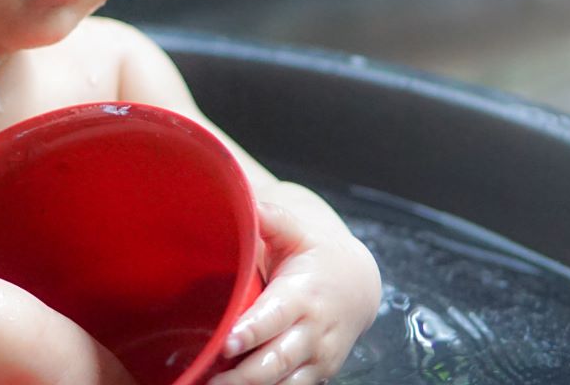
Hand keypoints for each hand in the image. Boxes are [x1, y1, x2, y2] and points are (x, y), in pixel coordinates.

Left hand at [208, 199, 379, 384]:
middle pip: (276, 361)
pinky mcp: (318, 374)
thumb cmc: (318, 256)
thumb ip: (274, 219)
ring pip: (284, 383)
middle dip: (243, 374)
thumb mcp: (298, 232)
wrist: (358, 285)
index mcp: (303, 295)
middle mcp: (312, 331)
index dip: (251, 332)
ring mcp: (317, 357)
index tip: (227, 342)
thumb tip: (251, 203)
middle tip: (210, 378)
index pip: (275, 318)